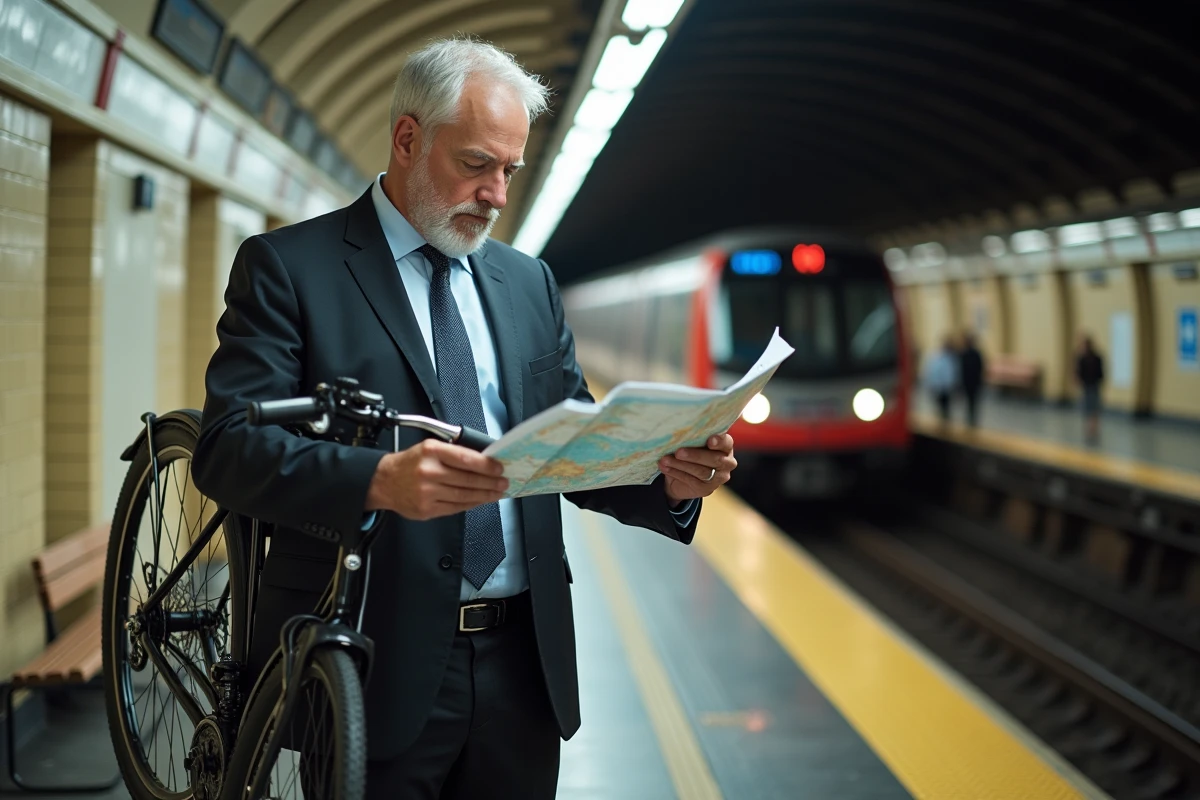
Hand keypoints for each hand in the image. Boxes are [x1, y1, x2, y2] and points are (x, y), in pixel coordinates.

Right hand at [366, 439, 507, 520]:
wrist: (384, 482)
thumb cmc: (410, 463)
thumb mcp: (429, 447)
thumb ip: (453, 453)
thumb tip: (483, 461)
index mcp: (431, 452)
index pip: (465, 458)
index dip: (486, 465)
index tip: (499, 468)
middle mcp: (429, 472)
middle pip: (467, 479)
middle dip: (490, 482)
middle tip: (503, 482)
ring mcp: (427, 493)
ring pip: (464, 495)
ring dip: (484, 495)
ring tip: (497, 493)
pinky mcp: (427, 509)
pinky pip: (455, 508)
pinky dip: (471, 504)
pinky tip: (480, 501)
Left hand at [659, 433, 735, 505]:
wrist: (682, 477)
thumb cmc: (690, 452)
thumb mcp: (692, 443)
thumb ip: (692, 438)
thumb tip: (677, 433)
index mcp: (725, 446)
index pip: (726, 442)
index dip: (719, 441)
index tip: (710, 440)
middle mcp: (727, 462)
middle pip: (714, 459)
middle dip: (695, 455)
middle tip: (678, 452)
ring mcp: (719, 478)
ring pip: (701, 471)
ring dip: (681, 465)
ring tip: (665, 460)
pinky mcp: (707, 489)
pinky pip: (691, 480)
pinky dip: (676, 473)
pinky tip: (665, 468)